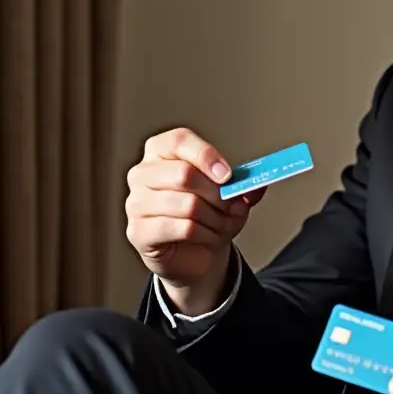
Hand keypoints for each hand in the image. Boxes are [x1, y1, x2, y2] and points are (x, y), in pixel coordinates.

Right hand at [125, 127, 266, 311]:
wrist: (195, 253)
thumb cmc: (208, 215)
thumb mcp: (231, 194)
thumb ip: (244, 184)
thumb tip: (256, 183)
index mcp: (161, 152)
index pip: (178, 140)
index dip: (206, 155)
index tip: (228, 174)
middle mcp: (142, 174)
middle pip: (184, 174)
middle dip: (218, 194)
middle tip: (233, 206)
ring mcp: (135, 203)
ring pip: (187, 205)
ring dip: (215, 218)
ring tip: (222, 224)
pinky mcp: (138, 231)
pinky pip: (182, 228)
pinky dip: (205, 234)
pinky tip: (208, 236)